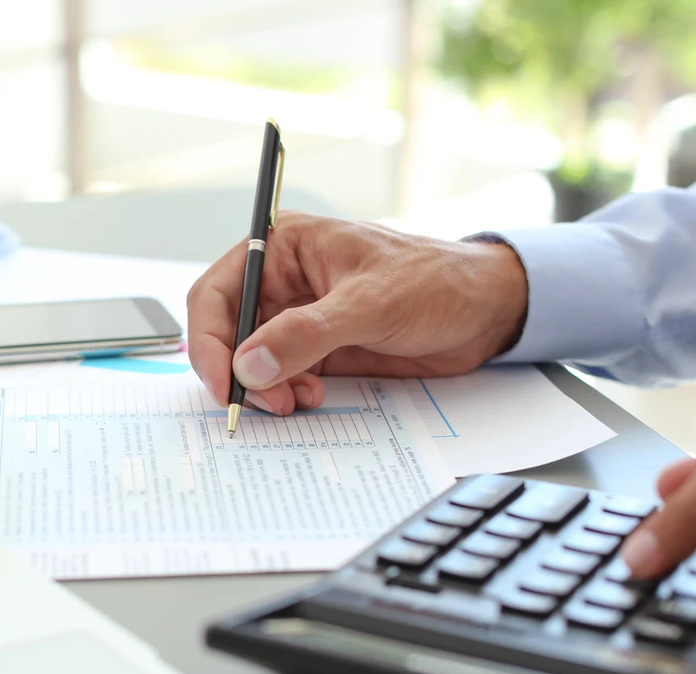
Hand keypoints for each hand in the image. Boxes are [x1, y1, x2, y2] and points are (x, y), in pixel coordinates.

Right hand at [186, 212, 528, 414]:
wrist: (486, 312)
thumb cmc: (436, 282)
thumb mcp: (369, 304)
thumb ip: (306, 334)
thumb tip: (249, 364)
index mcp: (286, 248)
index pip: (218, 291)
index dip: (208, 339)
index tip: (222, 381)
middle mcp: (284, 282)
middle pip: (228, 333)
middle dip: (239, 371)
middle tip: (263, 402)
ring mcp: (299, 318)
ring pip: (252, 361)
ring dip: (264, 387)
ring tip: (296, 400)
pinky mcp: (318, 350)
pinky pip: (281, 377)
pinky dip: (286, 394)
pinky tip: (311, 397)